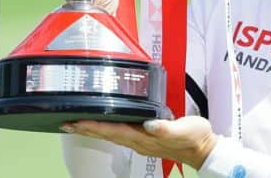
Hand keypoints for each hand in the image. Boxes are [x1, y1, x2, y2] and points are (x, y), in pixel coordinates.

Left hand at [61, 116, 217, 169]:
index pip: (114, 131)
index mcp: (145, 137)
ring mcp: (142, 141)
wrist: (204, 149)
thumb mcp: (186, 129)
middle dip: (86, 128)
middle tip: (66, 123)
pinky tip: (104, 124)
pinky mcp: (146, 138)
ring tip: (77, 124)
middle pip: (107, 134)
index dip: (94, 126)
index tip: (76, 122)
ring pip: (111, 134)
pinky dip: (107, 128)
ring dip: (93, 129)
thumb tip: (150, 124)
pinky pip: (120, 133)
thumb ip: (167, 127)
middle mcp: (140, 141)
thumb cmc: (195, 138)